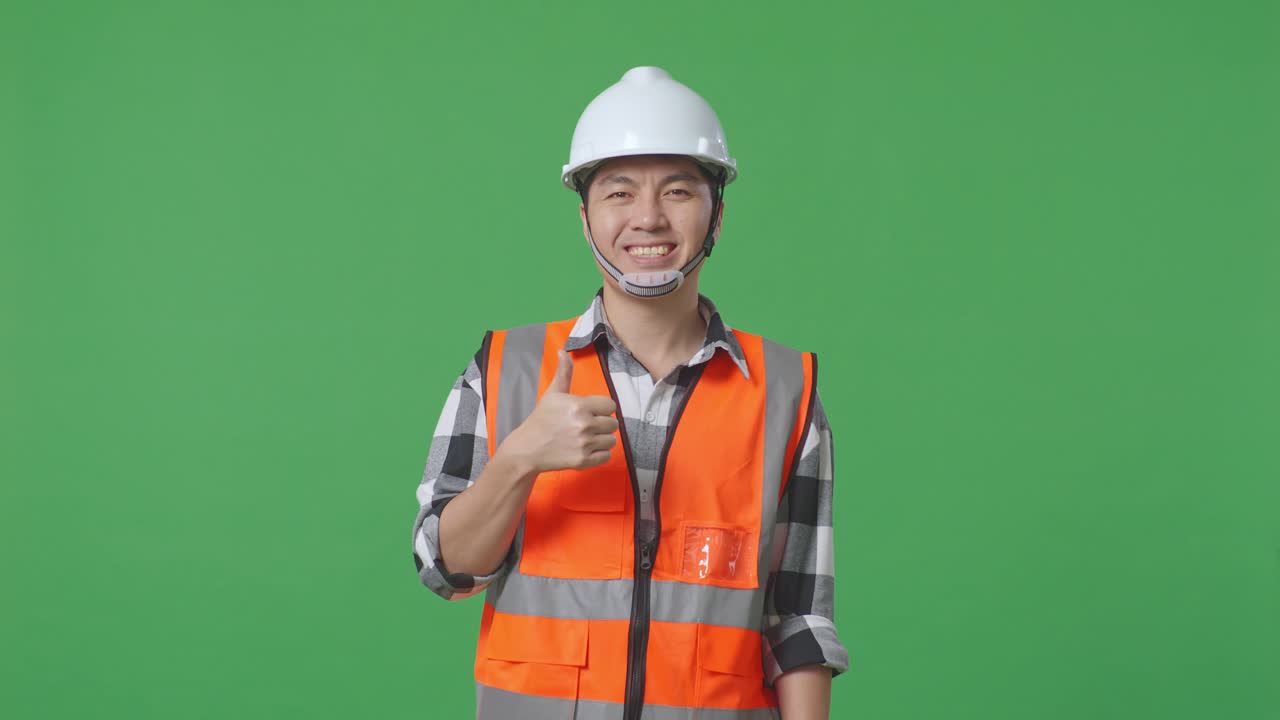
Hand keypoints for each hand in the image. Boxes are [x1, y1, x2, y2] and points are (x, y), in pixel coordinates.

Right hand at [499, 349, 618, 473]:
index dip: (602, 408)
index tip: (591, 412)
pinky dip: (599, 454)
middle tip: (587, 426)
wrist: (527, 448)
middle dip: (602, 424)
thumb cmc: (541, 419)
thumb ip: (564, 373)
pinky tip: (586, 449)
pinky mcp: (584, 461)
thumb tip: (563, 351)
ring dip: (602, 439)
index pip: (610, 406)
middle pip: (613, 423)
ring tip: (586, 438)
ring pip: (611, 440)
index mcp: (579, 405)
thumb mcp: (552, 394)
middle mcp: (584, 424)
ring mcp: (584, 444)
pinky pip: (606, 456)